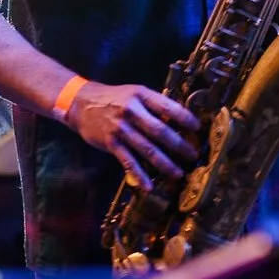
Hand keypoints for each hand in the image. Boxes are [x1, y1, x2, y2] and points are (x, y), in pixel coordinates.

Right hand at [66, 81, 201, 187]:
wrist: (81, 103)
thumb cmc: (113, 98)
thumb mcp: (134, 93)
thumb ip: (153, 105)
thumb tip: (178, 120)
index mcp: (141, 95)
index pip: (167, 106)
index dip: (184, 117)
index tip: (197, 128)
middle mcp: (132, 111)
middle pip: (159, 131)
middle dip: (179, 145)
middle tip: (193, 155)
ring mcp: (120, 128)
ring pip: (147, 149)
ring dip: (164, 163)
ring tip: (178, 173)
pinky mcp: (111, 143)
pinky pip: (128, 161)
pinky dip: (139, 175)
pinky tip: (149, 186)